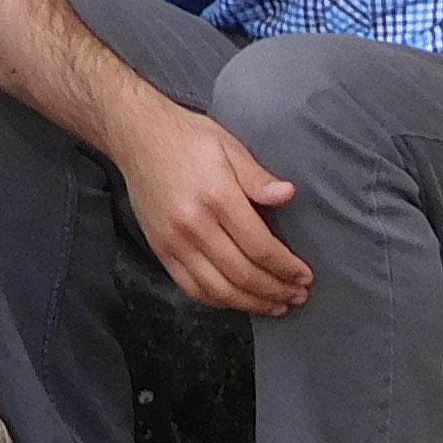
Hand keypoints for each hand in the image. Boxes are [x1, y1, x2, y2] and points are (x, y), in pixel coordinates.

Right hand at [116, 93, 308, 314]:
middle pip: (242, 274)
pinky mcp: (160, 250)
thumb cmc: (187, 138)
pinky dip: (219, 302)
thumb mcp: (229, 145)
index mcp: (216, 197)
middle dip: (275, 291)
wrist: (137, 137)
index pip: (259, 246)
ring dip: (252, 304)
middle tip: (298, 296)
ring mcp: (173, 243)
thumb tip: (288, 195)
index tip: (305, 276)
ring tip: (276, 306)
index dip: (286, 267)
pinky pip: (192, 288)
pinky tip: (239, 301)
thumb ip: (258, 176)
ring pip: (218, 290)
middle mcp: (193, 226)